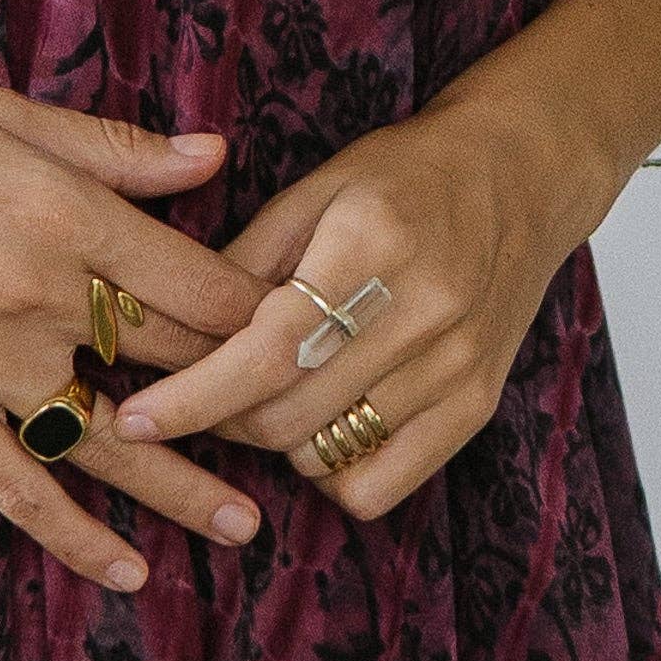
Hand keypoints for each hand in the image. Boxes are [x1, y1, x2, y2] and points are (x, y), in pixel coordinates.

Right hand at [0, 73, 275, 592]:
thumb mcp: (3, 114)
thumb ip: (114, 149)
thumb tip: (216, 156)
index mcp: (70, 220)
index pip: (204, 286)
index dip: (263, 314)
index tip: (298, 332)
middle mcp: (44, 301)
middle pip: (174, 365)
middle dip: (243, 398)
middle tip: (296, 430)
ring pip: (111, 444)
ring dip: (184, 490)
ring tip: (246, 529)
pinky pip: (20, 487)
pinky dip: (75, 537)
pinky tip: (128, 574)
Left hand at [104, 83, 589, 526]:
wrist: (522, 174)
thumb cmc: (404, 176)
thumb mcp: (316, 189)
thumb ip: (244, 263)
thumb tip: (172, 336)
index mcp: (373, 241)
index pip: (269, 350)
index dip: (194, 396)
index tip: (137, 420)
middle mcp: (424, 309)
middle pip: (288, 414)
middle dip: (221, 416)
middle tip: (198, 392)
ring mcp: (458, 364)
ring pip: (324, 454)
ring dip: (272, 440)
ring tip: (267, 392)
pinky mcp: (477, 405)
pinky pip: (379, 485)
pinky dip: (331, 470)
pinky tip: (324, 421)